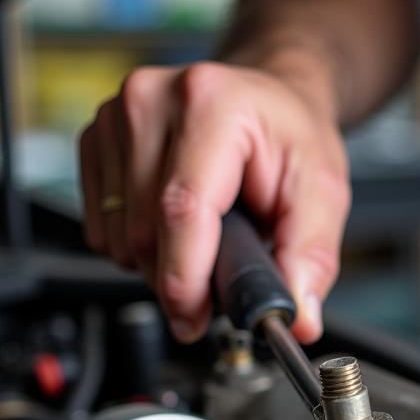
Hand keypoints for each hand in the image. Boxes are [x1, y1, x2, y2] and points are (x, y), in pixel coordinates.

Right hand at [78, 61, 349, 342]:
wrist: (269, 101)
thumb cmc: (292, 137)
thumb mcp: (323, 193)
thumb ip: (311, 258)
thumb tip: (299, 319)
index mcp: (214, 104)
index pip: (181, 208)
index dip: (185, 278)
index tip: (194, 319)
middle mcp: (154, 100)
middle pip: (145, 230)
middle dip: (180, 277)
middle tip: (223, 275)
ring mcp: (117, 115)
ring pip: (119, 235)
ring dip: (158, 263)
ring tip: (207, 240)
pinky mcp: (96, 136)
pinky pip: (102, 224)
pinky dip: (137, 245)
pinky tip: (174, 225)